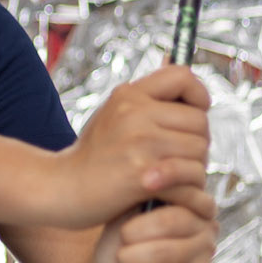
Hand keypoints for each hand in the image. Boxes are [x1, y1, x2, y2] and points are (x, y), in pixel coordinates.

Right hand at [46, 64, 210, 228]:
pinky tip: (171, 193)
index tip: (194, 115)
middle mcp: (134, 112)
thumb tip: (177, 68)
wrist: (61, 189)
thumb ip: (146, 100)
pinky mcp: (143, 173)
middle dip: (197, 142)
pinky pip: (192, 175)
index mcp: (128, 95)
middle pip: (200, 121)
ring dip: (194, 168)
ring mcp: (139, 142)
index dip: (198, 96)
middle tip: (178, 160)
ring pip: (200, 150)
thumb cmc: (93, 157)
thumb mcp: (114, 115)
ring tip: (172, 178)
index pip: (184, 77)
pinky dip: (189, 189)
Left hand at [93, 182, 217, 262]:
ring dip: (133, 258)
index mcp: (187, 201)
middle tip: (121, 240)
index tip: (145, 180)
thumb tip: (146, 180)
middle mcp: (203, 224)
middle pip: (175, 219)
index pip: (189, 182)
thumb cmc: (120, 252)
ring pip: (168, 251)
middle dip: (137, 231)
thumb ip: (134, 203)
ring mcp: (204, 254)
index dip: (170, 176)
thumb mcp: (118, 223)